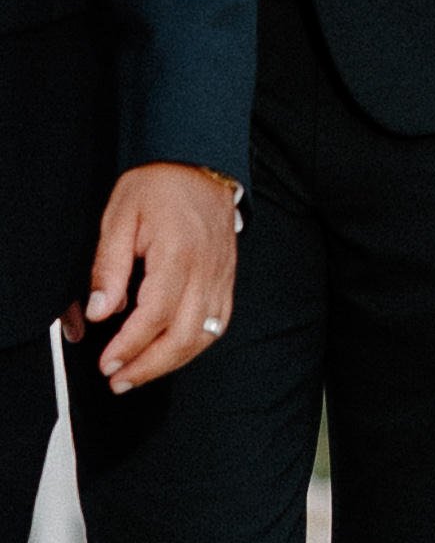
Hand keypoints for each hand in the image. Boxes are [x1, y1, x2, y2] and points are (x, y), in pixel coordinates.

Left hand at [72, 163, 239, 392]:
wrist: (200, 164)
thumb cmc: (159, 185)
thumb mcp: (119, 216)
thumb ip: (108, 267)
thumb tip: (99, 312)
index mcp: (178, 252)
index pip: (155, 315)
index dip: (129, 346)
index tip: (106, 361)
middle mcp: (206, 269)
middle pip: (184, 335)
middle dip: (149, 366)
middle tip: (119, 379)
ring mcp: (221, 275)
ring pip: (205, 335)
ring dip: (171, 362)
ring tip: (139, 373)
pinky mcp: (227, 278)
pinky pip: (218, 323)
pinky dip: (196, 345)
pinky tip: (172, 352)